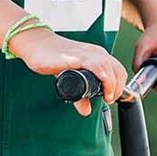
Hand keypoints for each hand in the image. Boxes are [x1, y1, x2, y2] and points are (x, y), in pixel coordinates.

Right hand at [11, 30, 127, 116]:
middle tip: (110, 99)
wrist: (37, 44)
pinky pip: (95, 64)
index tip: (112, 97)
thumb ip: (79, 95)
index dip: (120, 86)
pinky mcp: (76, 56)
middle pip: (117, 70)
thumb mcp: (71, 78)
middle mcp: (95, 52)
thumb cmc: (53, 57)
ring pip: (109, 67)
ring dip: (112, 84)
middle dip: (118, 87)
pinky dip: (103, 75)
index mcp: (97, 55)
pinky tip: (102, 85)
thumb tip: (86, 111)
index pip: (118, 70)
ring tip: (107, 96)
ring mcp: (87, 53)